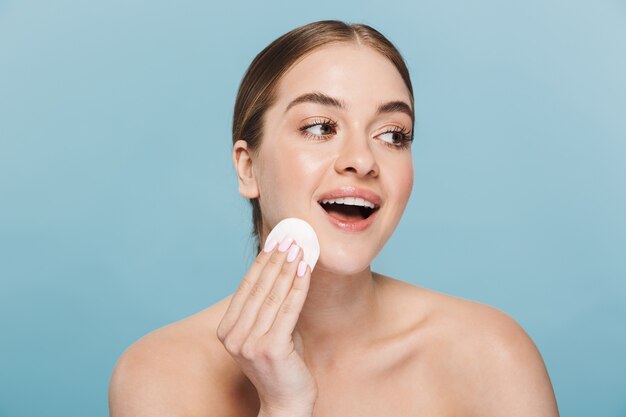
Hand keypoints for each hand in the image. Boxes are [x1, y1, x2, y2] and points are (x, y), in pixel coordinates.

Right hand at [217, 237, 317, 415]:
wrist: (285, 404)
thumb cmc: (280, 365)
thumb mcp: (266, 332)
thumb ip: (267, 307)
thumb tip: (282, 269)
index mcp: (227, 331)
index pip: (246, 288)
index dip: (261, 262)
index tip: (274, 241)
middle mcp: (233, 337)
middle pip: (259, 288)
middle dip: (276, 259)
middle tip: (290, 236)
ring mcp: (250, 344)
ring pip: (273, 296)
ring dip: (288, 268)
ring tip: (299, 247)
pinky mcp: (270, 349)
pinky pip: (288, 310)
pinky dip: (298, 286)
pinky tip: (305, 269)